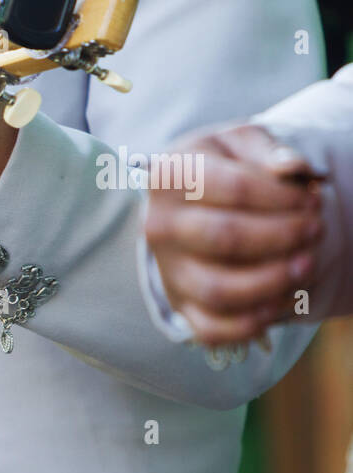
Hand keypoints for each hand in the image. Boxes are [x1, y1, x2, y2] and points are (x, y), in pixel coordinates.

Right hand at [143, 124, 324, 345]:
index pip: (236, 188)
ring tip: (306, 265)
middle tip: (316, 229)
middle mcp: (158, 226)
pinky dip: (252, 323)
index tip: (313, 198)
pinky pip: (211, 329)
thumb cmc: (225, 167)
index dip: (285, 196)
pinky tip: (282, 300)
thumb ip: (269, 150)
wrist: (195, 203)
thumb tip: (291, 169)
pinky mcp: (180, 305)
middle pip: (225, 237)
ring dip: (273, 280)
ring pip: (218, 289)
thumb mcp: (242, 143)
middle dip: (283, 236)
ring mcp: (168, 269)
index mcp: (169, 176)